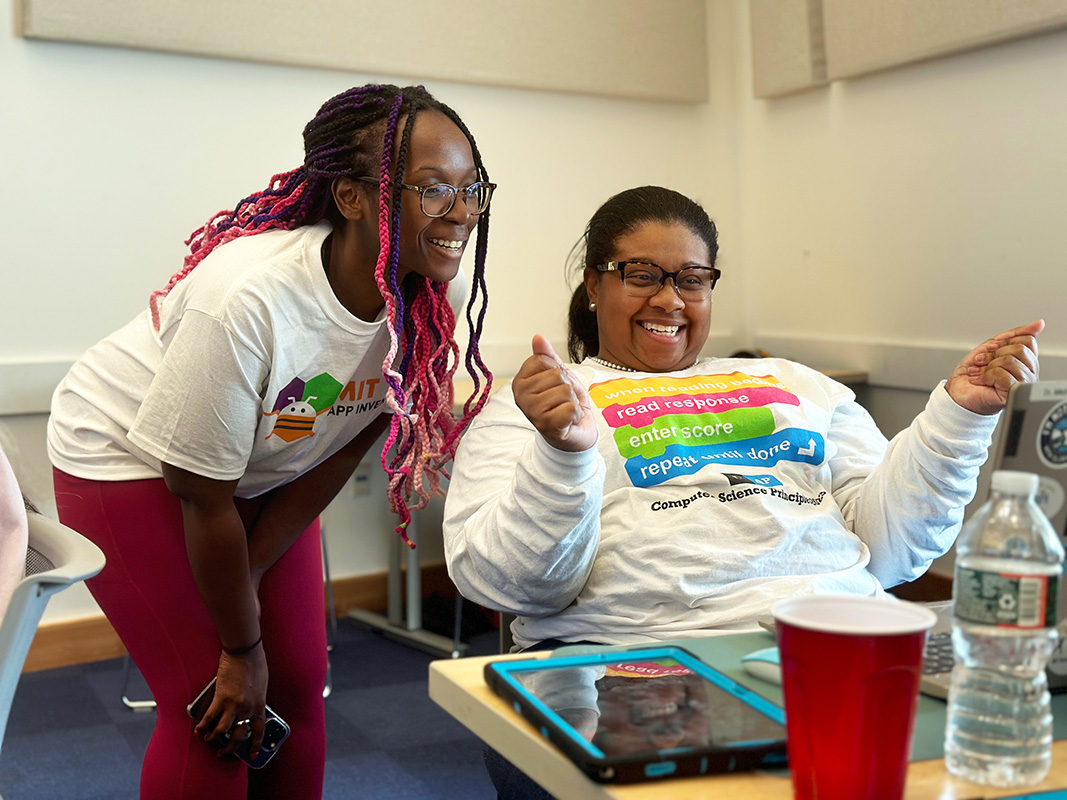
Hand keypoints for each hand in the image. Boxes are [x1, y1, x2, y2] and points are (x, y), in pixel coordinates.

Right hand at [193, 646, 268, 758]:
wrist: (245, 651)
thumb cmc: (255, 664)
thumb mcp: (261, 686)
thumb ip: (256, 700)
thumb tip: (249, 711)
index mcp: (260, 705)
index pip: (259, 730)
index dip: (255, 745)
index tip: (253, 755)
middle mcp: (248, 708)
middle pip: (238, 735)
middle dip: (230, 748)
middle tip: (223, 752)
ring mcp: (234, 704)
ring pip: (222, 731)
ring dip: (214, 738)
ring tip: (209, 740)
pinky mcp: (221, 697)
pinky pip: (210, 717)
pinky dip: (203, 726)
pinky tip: (198, 730)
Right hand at [513, 335, 598, 452]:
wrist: (574, 434)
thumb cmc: (564, 404)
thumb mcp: (558, 376)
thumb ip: (548, 357)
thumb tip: (538, 337)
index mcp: (520, 382)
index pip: (543, 360)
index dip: (557, 370)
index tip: (555, 385)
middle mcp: (521, 397)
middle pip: (556, 375)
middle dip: (567, 387)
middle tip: (562, 401)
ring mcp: (532, 412)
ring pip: (565, 391)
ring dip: (572, 402)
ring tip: (565, 411)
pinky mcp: (546, 426)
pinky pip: (570, 408)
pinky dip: (576, 414)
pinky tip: (568, 421)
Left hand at [945, 320, 1042, 414]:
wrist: (957, 392)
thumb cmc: (973, 372)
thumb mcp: (991, 347)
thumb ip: (1014, 335)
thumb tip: (1038, 324)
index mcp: (1026, 361)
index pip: (1028, 340)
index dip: (1005, 343)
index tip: (992, 351)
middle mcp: (1028, 373)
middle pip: (1020, 349)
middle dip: (994, 354)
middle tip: (983, 363)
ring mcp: (1022, 384)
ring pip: (1010, 361)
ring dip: (988, 366)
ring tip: (981, 373)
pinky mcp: (1011, 394)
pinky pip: (1003, 375)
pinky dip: (986, 376)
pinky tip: (982, 381)